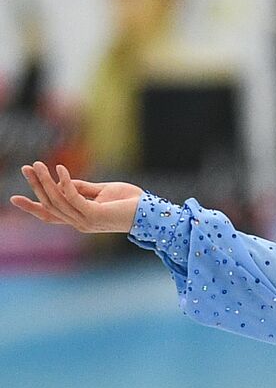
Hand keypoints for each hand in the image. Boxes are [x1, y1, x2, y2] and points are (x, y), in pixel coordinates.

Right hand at [10, 161, 142, 233]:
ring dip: (46, 181)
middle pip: (49, 204)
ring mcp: (85, 220)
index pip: (50, 214)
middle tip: (26, 168)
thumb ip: (83, 188)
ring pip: (57, 200)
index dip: (32, 206)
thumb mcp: (103, 191)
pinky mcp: (94, 214)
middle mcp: (78, 223)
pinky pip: (73, 197)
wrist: (151, 212)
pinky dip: (65, 183)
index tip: (13, 198)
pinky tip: (60, 169)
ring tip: (37, 165)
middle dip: (36, 186)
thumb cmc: (130, 201)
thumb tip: (63, 181)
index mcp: (79, 219)